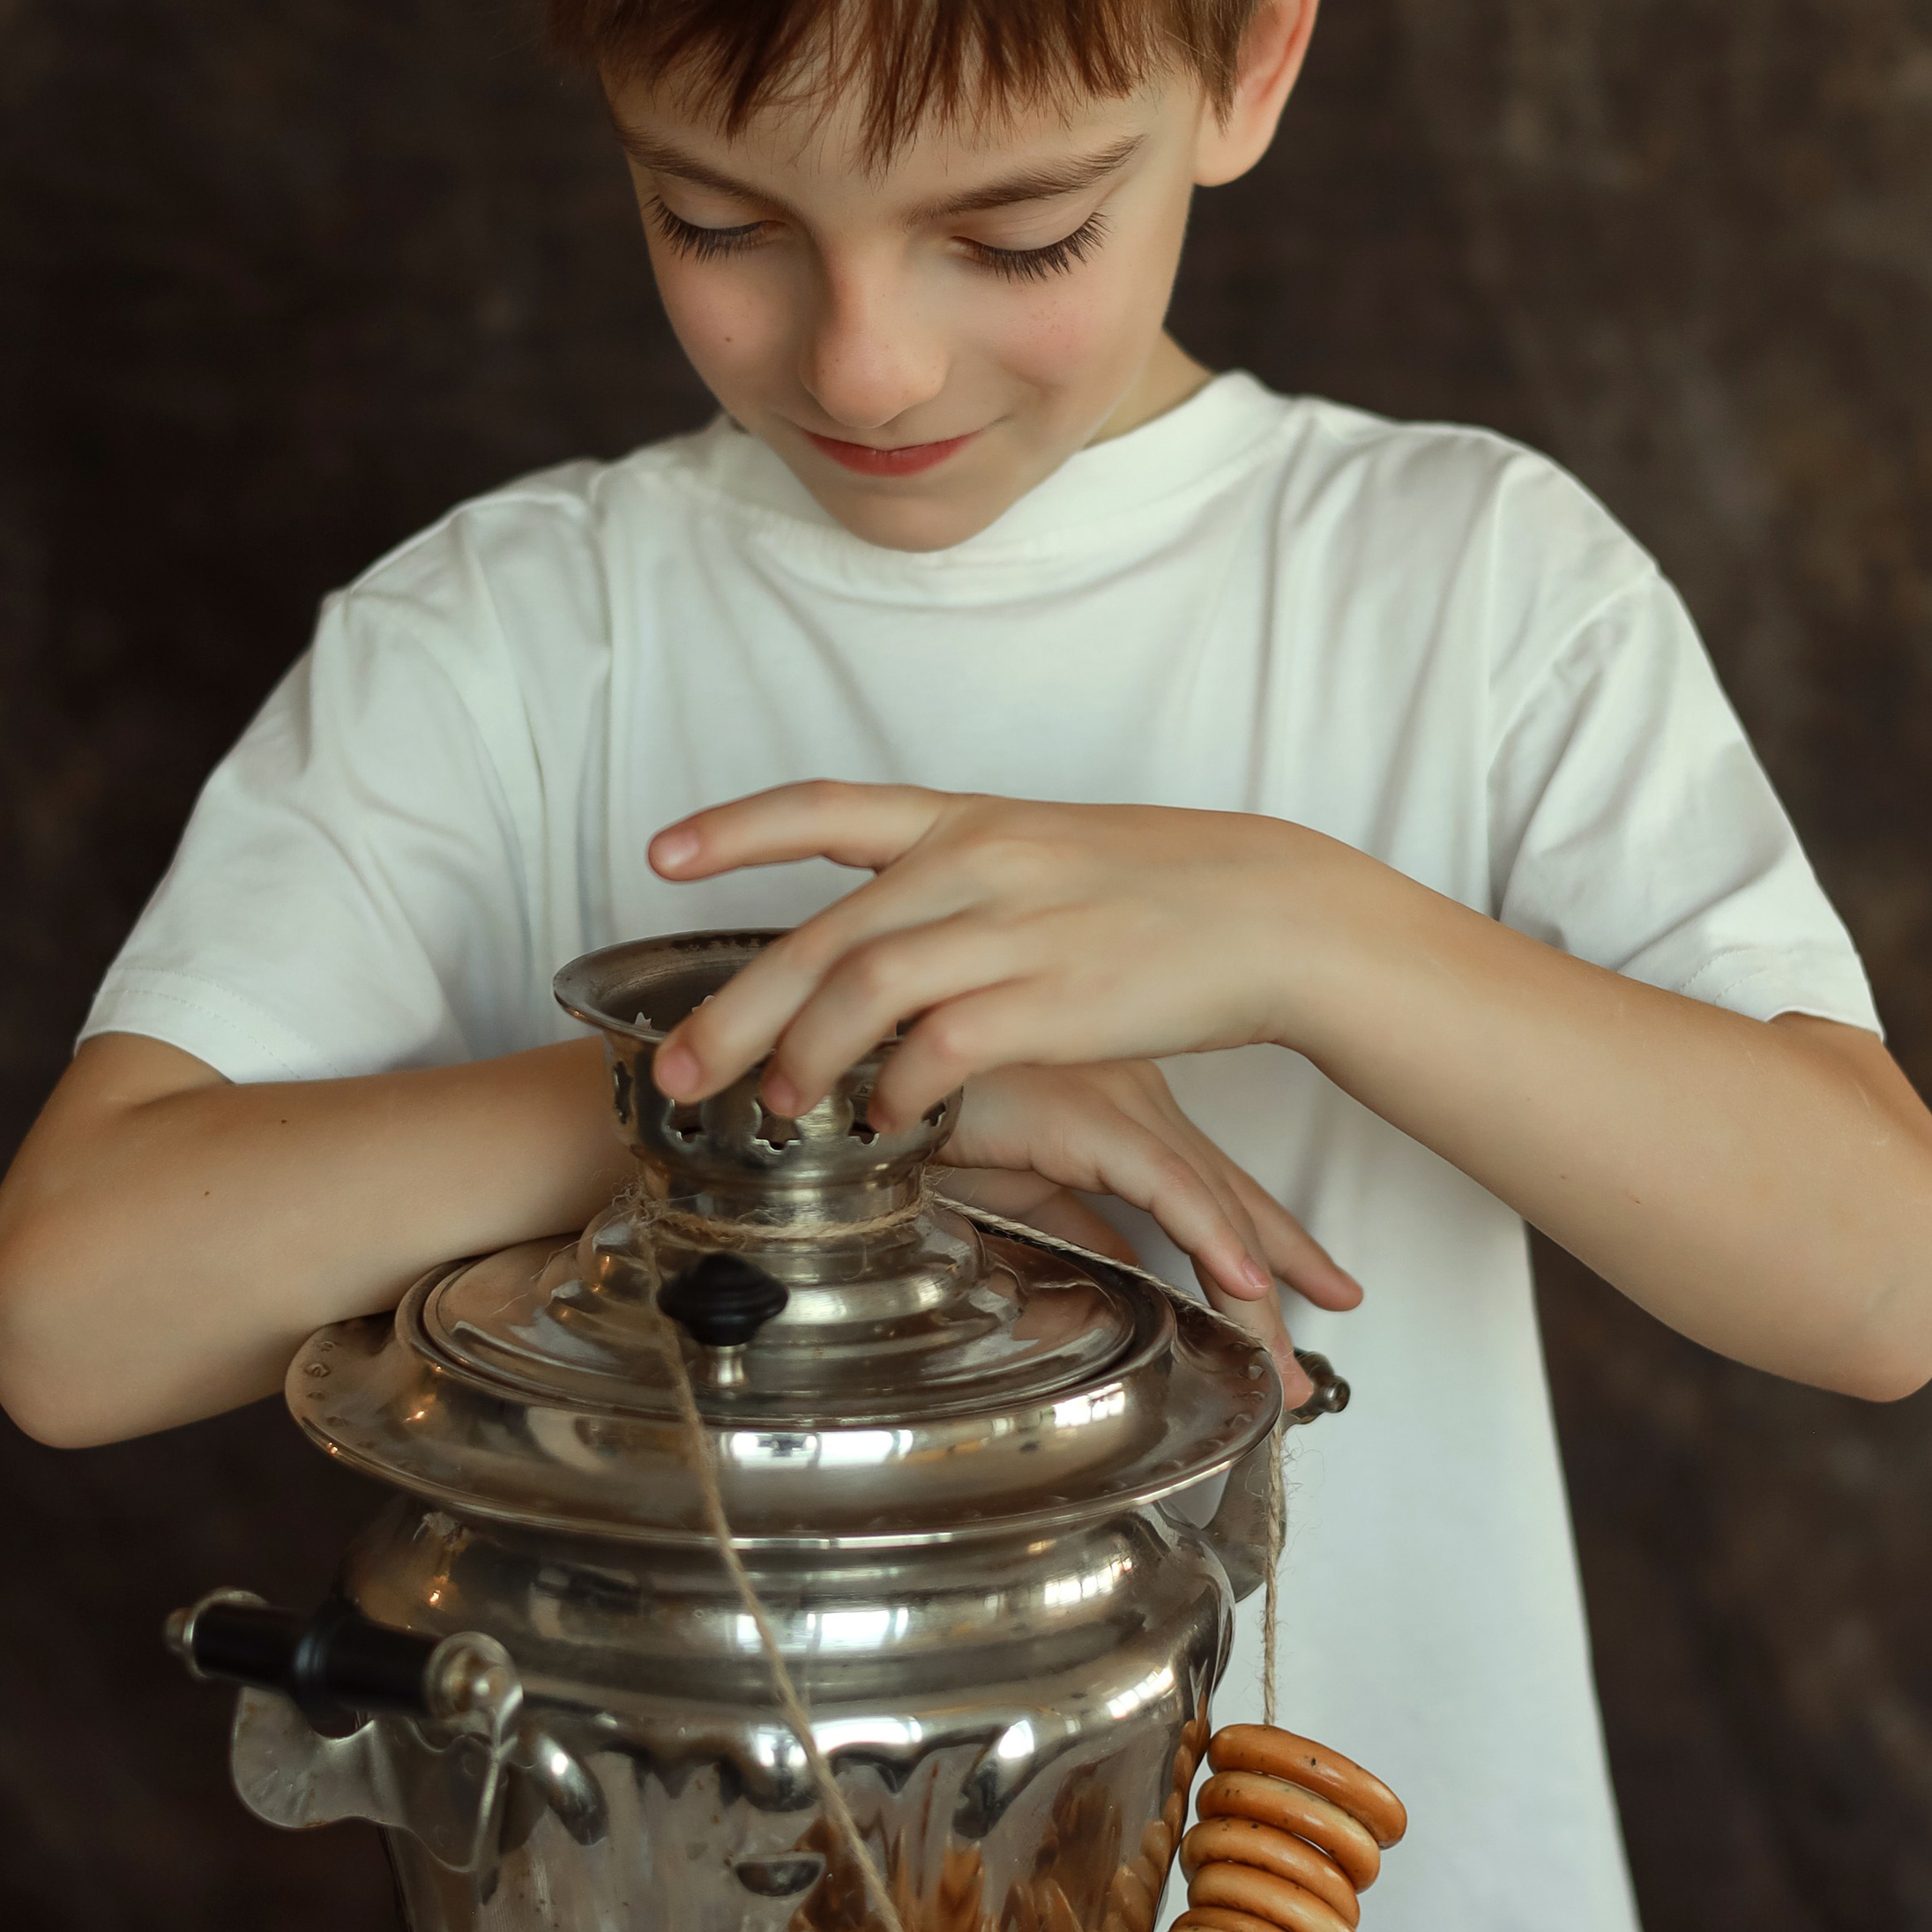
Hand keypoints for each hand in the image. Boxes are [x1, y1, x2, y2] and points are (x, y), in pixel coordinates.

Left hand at [647, 781, 1324, 1120]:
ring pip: (863, 993)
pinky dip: (894, 1092)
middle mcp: (976, 865)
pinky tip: (883, 1122)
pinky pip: (938, 1052)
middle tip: (678, 1067)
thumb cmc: (1167, 890)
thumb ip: (962, 885)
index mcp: (968, 821)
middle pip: (821, 935)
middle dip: (736, 1007)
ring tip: (775, 1109)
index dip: (736, 829)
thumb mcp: (1049, 856)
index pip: (826, 808)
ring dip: (804, 1059)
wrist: (1272, 912)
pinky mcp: (1051, 1002)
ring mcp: (1012, 930)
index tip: (659, 853)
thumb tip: (885, 939)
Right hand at [939, 1060, 1359, 1398]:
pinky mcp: (1087, 1113)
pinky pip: (1167, 1187)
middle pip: (1227, 1196)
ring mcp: (1117, 1101)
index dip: (1266, 1238)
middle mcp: (1132, 1097)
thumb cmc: (915, 1097)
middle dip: (1281, 1272)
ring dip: (1254, 1288)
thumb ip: (1072, 1229)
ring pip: (1211, 1202)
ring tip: (1289, 1361)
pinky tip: (1248, 1285)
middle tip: (1326, 1334)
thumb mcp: (1013, 1180)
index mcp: (1116, 1106)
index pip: (1211, 1183)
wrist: (857, 1054)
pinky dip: (1212, 1238)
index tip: (1318, 1285)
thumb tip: (1116, 1286)